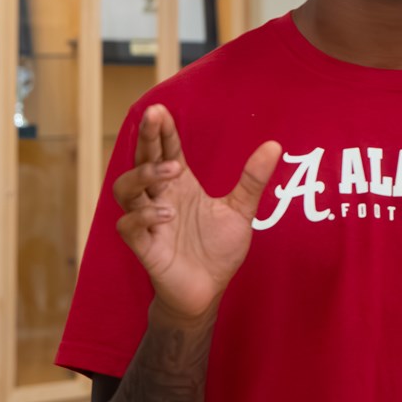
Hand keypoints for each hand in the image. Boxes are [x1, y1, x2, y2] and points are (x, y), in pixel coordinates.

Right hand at [113, 104, 280, 321]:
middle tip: (153, 118)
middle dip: (145, 138)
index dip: (162, 131)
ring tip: (171, 172)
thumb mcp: (240, 211)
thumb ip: (252, 180)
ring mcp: (149, 222)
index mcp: (181, 186)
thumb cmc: (218, 249)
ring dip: (143, 175)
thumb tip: (274, 145)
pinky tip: (164, 213)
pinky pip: (129, 226)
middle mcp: (160, 198)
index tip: (161, 110)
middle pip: (142, 161)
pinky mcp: (144, 247)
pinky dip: (141, 216)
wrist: (208, 291)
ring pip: (126, 190)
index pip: (166, 150)